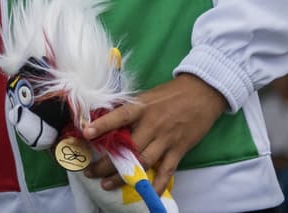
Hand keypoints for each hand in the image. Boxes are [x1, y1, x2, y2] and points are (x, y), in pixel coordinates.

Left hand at [82, 73, 226, 193]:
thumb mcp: (146, 96)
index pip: (119, 116)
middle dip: (107, 163)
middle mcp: (152, 124)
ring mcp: (166, 139)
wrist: (201, 94)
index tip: (86, 134)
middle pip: (128, 148)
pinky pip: (167, 170)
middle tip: (90, 172)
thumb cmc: (170, 94)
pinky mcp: (179, 150)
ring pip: (143, 162)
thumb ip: (129, 110)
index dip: (102, 125)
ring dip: (124, 176)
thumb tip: (105, 119)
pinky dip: (157, 184)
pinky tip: (147, 193)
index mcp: (141, 108)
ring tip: (108, 184)